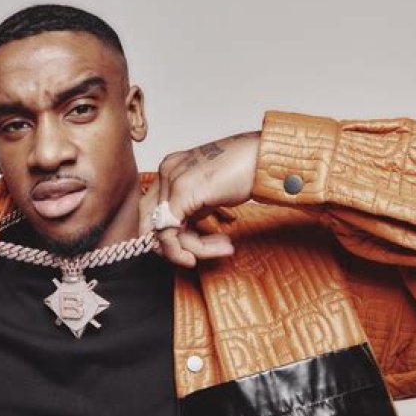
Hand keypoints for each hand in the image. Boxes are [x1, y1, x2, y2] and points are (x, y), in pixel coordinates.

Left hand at [140, 131, 260, 266]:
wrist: (266, 158)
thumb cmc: (246, 173)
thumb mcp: (210, 194)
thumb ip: (192, 210)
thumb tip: (181, 235)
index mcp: (170, 169)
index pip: (151, 211)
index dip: (167, 237)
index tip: (192, 250)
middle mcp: (166, 172)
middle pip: (149, 223)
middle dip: (172, 246)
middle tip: (196, 256)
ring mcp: (171, 180)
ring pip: (163, 233)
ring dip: (194, 249)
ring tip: (225, 247)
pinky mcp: (182, 193)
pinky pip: (170, 233)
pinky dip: (191, 249)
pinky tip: (221, 247)